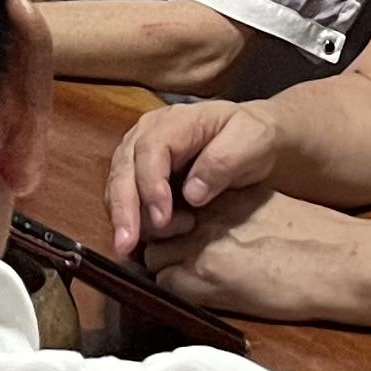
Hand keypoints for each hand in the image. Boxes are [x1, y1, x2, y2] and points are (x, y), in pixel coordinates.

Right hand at [105, 98, 285, 256]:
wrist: (253, 139)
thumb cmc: (252, 137)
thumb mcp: (251, 141)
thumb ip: (223, 162)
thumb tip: (192, 194)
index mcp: (176, 121)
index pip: (150, 150)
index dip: (151, 185)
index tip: (162, 218)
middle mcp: (148, 134)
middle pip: (123, 168)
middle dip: (123, 208)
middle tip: (126, 244)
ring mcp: (140, 154)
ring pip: (117, 185)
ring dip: (124, 218)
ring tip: (136, 248)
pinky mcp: (140, 175)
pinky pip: (124, 198)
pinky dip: (130, 221)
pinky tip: (141, 244)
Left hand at [142, 191, 370, 325]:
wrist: (338, 263)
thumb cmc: (316, 239)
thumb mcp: (265, 206)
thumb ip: (230, 210)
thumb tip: (208, 225)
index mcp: (223, 192)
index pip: (170, 200)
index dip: (170, 220)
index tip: (180, 233)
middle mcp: (206, 213)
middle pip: (155, 228)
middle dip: (162, 244)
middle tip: (181, 259)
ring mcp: (202, 245)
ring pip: (154, 258)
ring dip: (166, 269)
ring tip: (194, 280)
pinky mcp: (206, 280)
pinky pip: (166, 286)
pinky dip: (175, 292)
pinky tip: (202, 294)